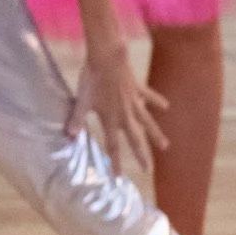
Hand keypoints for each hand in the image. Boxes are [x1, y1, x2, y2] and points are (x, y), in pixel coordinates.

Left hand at [69, 44, 168, 171]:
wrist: (107, 57)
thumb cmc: (91, 78)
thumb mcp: (82, 100)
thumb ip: (77, 119)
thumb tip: (69, 136)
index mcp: (111, 119)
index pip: (113, 146)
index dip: (115, 162)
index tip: (118, 177)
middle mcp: (125, 115)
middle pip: (135, 139)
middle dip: (141, 156)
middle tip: (148, 171)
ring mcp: (134, 102)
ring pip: (148, 122)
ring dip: (156, 135)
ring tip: (165, 147)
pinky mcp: (138, 89)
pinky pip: (149, 97)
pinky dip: (157, 101)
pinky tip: (166, 107)